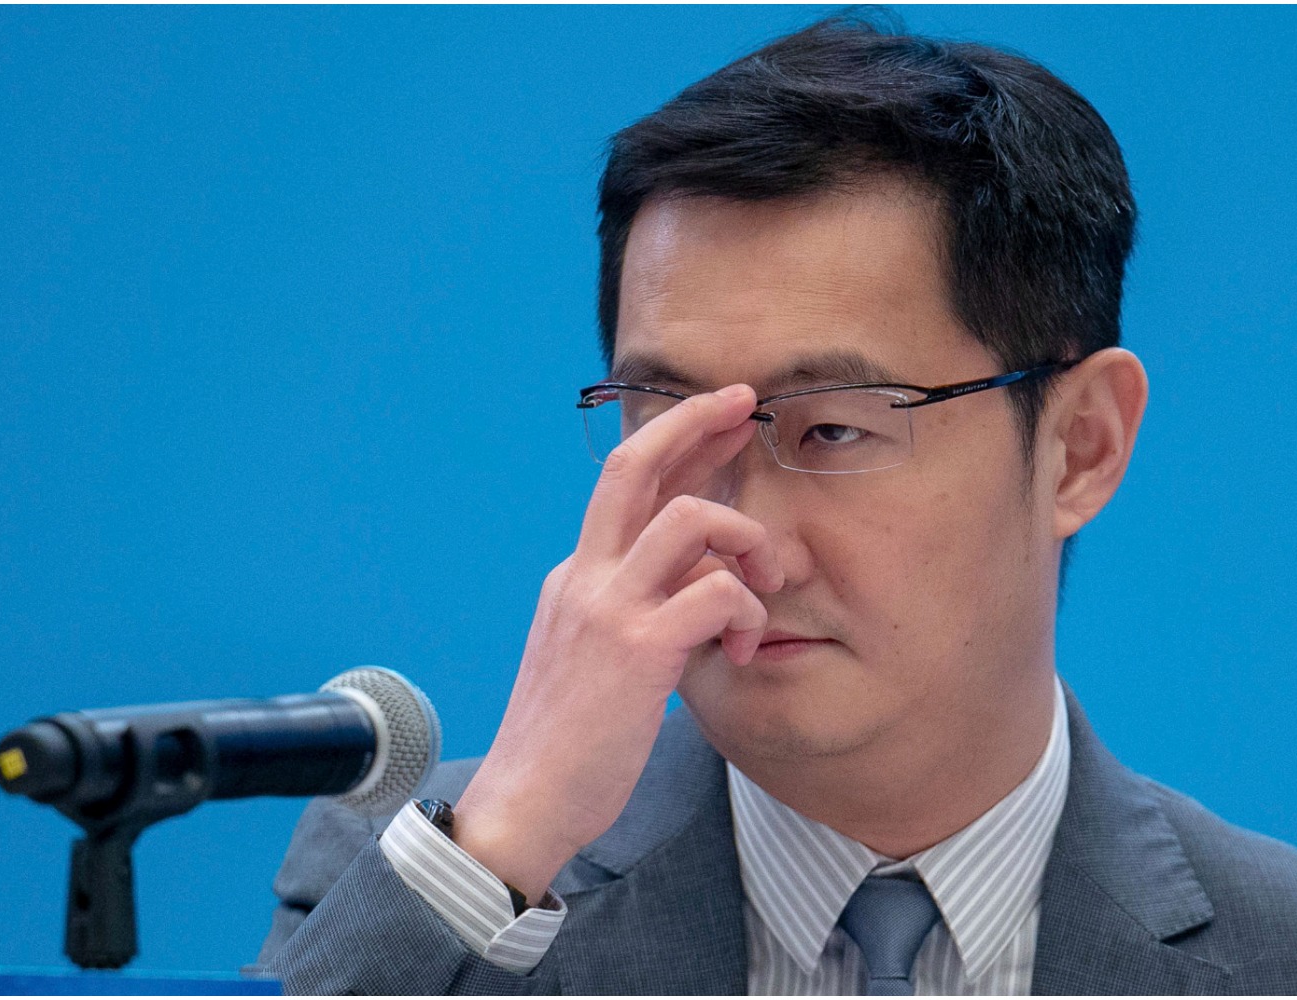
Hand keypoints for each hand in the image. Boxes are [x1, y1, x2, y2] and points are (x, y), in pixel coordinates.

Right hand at [453, 384, 783, 901]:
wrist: (528, 800)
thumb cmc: (568, 742)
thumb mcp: (592, 656)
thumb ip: (632, 610)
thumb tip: (693, 583)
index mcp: (576, 576)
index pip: (626, 485)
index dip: (676, 440)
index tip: (720, 417)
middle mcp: (585, 577)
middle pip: (635, 466)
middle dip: (694, 421)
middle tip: (745, 404)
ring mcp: (608, 608)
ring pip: (691, 519)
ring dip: (748, 539)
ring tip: (768, 586)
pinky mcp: (638, 650)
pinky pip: (717, 594)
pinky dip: (747, 612)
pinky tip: (746, 649)